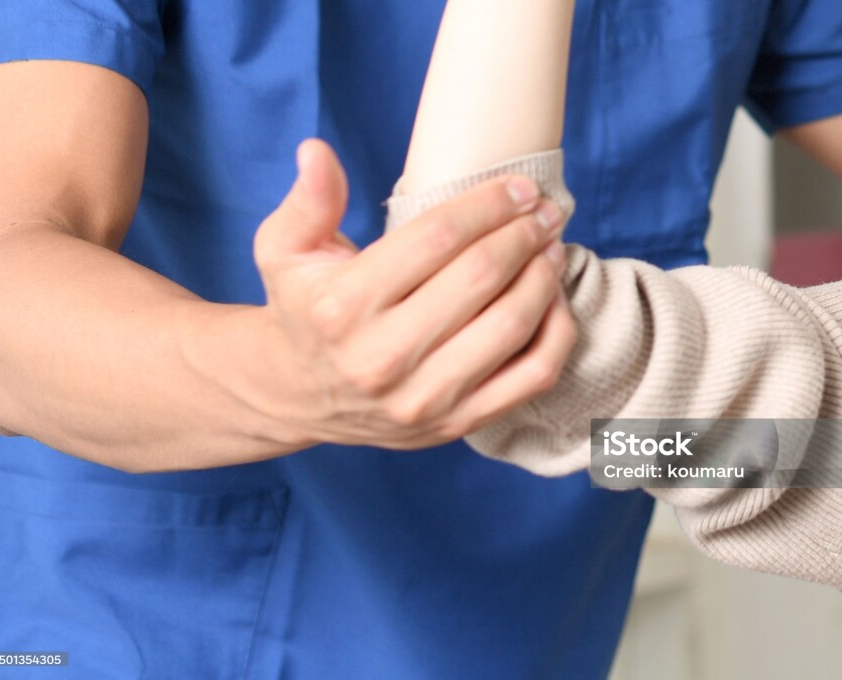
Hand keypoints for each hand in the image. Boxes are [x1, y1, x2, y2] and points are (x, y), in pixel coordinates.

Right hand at [249, 139, 575, 449]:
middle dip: (524, 234)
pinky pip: (531, 377)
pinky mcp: (455, 423)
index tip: (517, 186)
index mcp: (343, 306)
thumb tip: (317, 151)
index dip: (487, 204)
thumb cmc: (305, 310)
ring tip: (551, 247)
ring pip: (511, 326)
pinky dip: (556, 333)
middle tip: (544, 211)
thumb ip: (307, 201)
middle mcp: (382, 358)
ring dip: (544, 277)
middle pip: (481, 277)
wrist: (299, 395)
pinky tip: (553, 299)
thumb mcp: (285, 251)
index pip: (436, 238)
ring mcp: (423, 398)